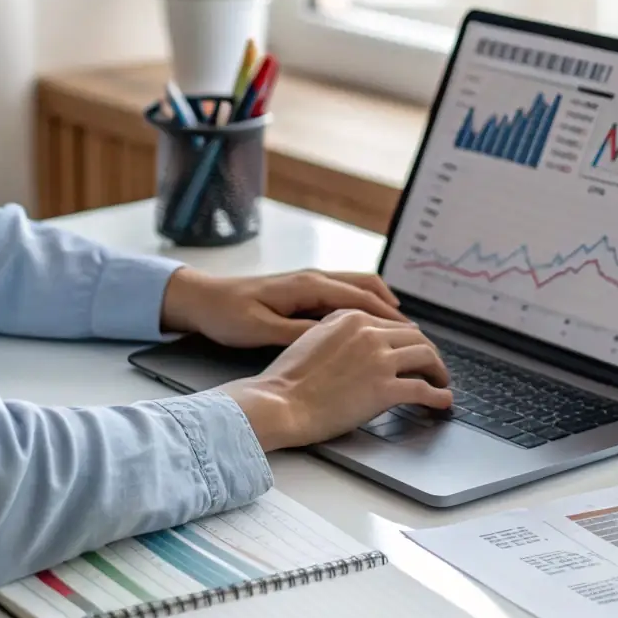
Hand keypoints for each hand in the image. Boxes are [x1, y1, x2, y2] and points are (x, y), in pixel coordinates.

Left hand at [160, 266, 407, 346]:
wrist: (203, 299)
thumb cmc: (228, 315)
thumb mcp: (261, 329)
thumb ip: (298, 333)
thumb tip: (333, 338)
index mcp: (307, 285)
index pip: (359, 297)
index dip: (387, 316)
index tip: (410, 334)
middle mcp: (313, 278)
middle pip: (366, 285)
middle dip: (392, 307)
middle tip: (414, 333)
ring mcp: (309, 282)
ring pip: (357, 286)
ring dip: (380, 304)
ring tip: (399, 329)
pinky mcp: (303, 291)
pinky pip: (343, 294)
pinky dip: (363, 305)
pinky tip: (367, 326)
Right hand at [218, 310, 452, 450]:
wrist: (280, 403)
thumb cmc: (289, 378)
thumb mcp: (312, 336)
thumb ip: (339, 328)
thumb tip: (365, 335)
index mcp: (352, 317)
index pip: (394, 324)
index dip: (409, 340)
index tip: (415, 351)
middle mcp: (369, 333)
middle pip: (416, 338)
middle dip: (430, 354)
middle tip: (434, 368)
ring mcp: (379, 360)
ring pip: (426, 357)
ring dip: (438, 372)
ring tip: (440, 384)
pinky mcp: (385, 389)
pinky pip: (423, 390)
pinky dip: (438, 396)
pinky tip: (442, 402)